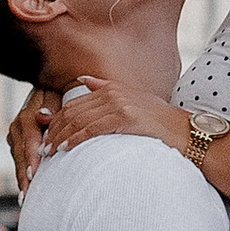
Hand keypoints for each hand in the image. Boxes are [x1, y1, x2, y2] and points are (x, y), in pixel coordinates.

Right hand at [6, 86, 54, 198]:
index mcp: (26, 118)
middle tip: (27, 198)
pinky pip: (20, 163)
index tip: (34, 176)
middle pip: (21, 157)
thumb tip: (44, 117)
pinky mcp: (16, 144)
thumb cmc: (58, 96)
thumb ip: (51, 108)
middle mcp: (17, 129)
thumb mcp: (56, 98)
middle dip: (24, 178)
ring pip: (19, 162)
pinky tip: (26, 193)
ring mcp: (14, 137)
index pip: (29, 143)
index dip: (31, 160)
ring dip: (22, 181)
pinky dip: (23, 177)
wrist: (47, 92)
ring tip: (26, 202)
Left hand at [42, 81, 191, 163]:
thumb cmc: (161, 123)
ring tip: (50, 151)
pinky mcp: (124, 117)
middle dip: (54, 130)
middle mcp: (113, 93)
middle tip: (43, 147)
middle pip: (72, 111)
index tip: (47, 135)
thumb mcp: (134, 100)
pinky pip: (92, 129)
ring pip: (79, 121)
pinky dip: (76, 139)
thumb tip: (83, 80)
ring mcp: (119, 104)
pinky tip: (66, 148)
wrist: (186, 132)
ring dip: (60, 137)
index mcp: (112, 89)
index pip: (75, 104)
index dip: (57, 120)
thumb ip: (106, 88)